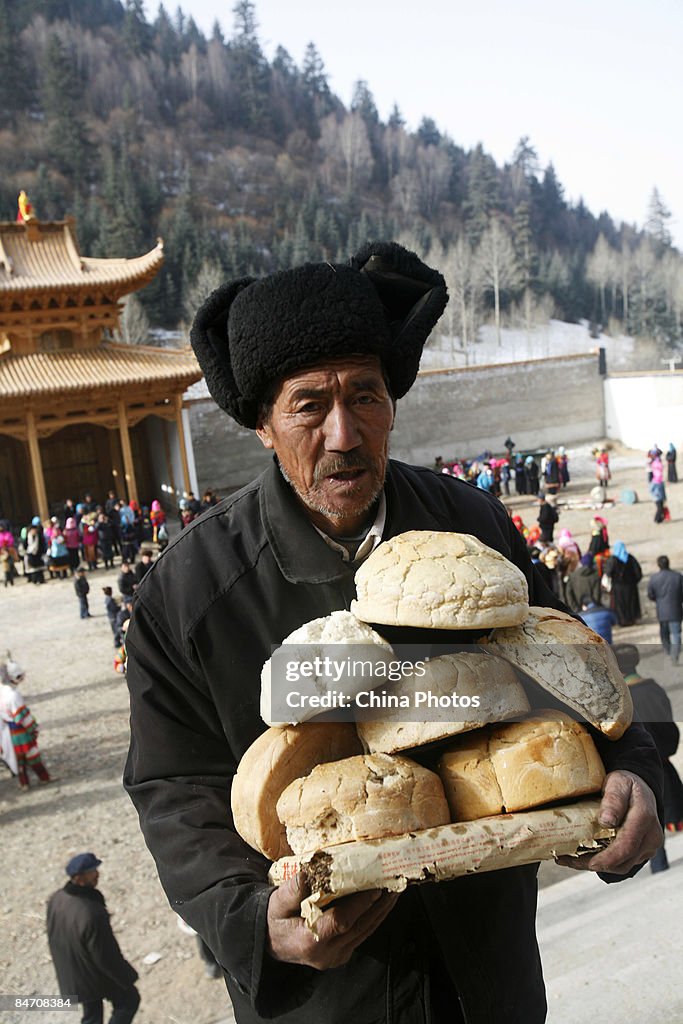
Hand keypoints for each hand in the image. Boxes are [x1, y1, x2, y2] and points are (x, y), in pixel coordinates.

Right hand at [266, 873, 397, 969]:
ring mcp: (336, 957)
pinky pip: (363, 934)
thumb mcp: (276, 903)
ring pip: (366, 931)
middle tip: (395, 882)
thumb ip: (292, 889)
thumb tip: (309, 869)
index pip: (341, 922)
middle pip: (360, 927)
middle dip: (380, 904)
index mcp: (310, 941)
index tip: (375, 887)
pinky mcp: (342, 954)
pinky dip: (374, 916)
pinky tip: (384, 901)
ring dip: (382, 910)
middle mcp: (327, 954)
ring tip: (396, 889)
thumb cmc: (274, 918)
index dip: (360, 904)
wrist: (270, 942)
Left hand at [556, 770, 662, 873]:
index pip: (627, 845)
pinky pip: (622, 863)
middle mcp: (650, 836)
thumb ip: (613, 800)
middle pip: (624, 861)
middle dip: (596, 864)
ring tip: (572, 859)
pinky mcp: (641, 852)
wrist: (640, 789)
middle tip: (569, 860)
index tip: (590, 863)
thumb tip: (606, 821)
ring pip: (622, 866)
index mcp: (644, 818)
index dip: (608, 858)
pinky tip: (584, 857)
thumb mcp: (618, 783)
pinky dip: (604, 863)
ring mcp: (648, 846)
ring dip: (597, 865)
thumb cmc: (627, 785)